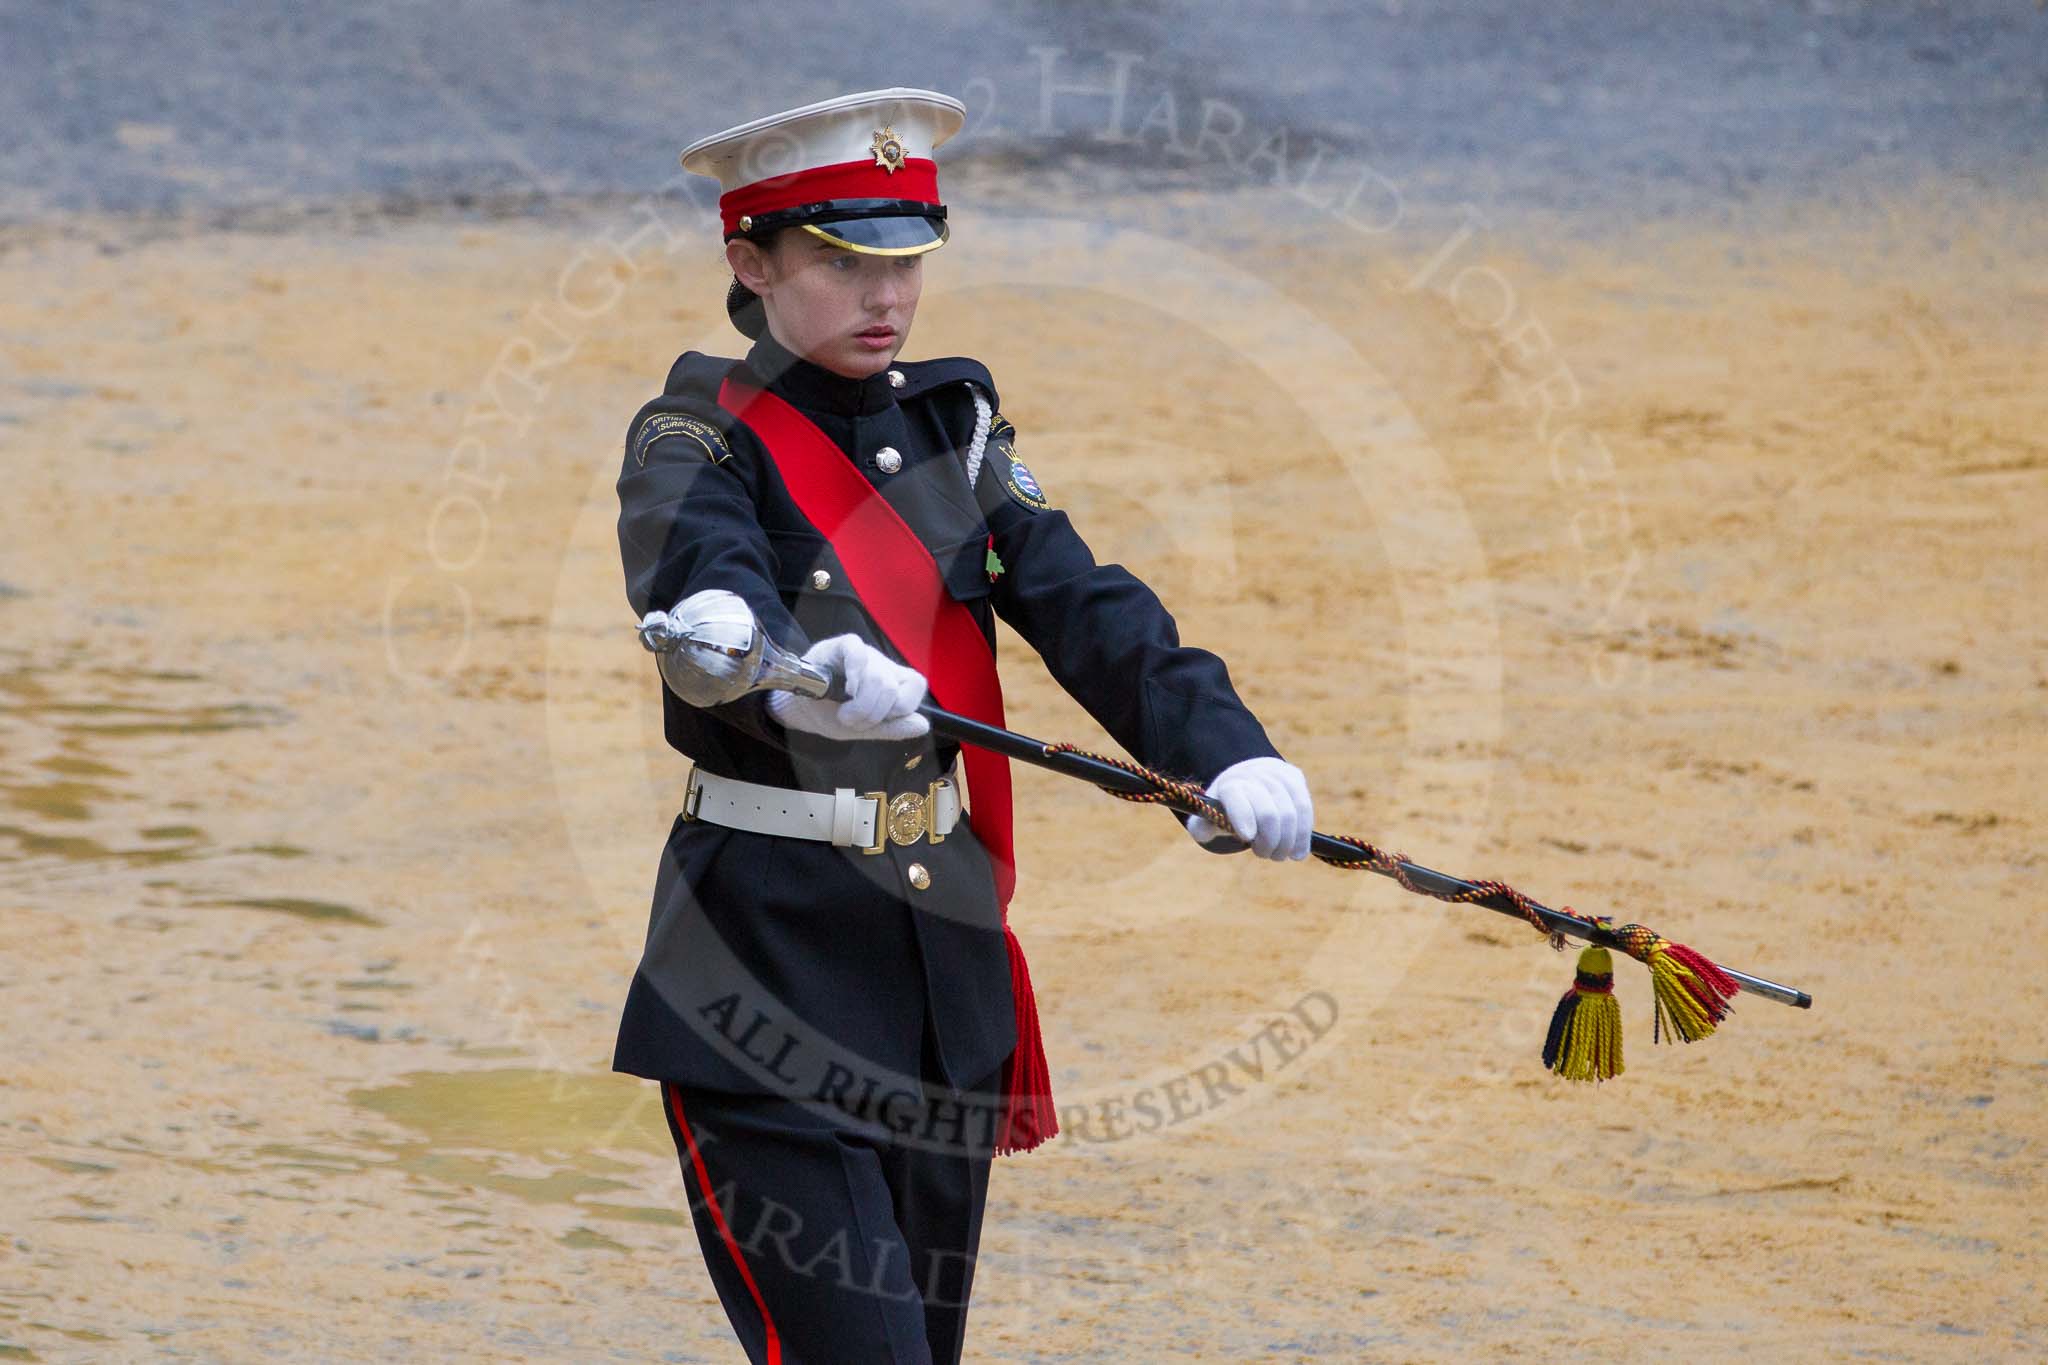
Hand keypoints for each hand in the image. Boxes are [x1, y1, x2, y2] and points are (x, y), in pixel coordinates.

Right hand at [765, 635, 929, 740]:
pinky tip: (846, 690)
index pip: (916, 684)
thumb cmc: (833, 715)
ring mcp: (864, 654)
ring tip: (843, 712)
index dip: (899, 708)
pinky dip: (854, 675)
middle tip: (853, 720)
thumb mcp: (866, 730)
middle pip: (891, 688)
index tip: (879, 720)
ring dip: (858, 706)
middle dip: (871, 714)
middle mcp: (882, 664)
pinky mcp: (842, 646)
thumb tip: (923, 725)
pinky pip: (857, 652)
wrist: (800, 709)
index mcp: (894, 682)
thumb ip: (894, 728)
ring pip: (877, 677)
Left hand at [1185, 756, 1313, 860]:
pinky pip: (1304, 809)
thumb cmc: (1225, 808)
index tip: (1247, 837)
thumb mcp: (1208, 818)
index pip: (1236, 796)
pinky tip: (1297, 853)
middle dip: (1268, 841)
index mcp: (1229, 785)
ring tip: (1278, 854)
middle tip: (1263, 853)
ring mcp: (1276, 774)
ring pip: (1290, 813)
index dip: (1243, 817)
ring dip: (1286, 842)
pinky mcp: (1294, 777)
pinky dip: (1302, 835)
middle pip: (1268, 813)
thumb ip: (1202, 827)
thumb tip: (1207, 830)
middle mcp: (1253, 775)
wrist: (1246, 779)